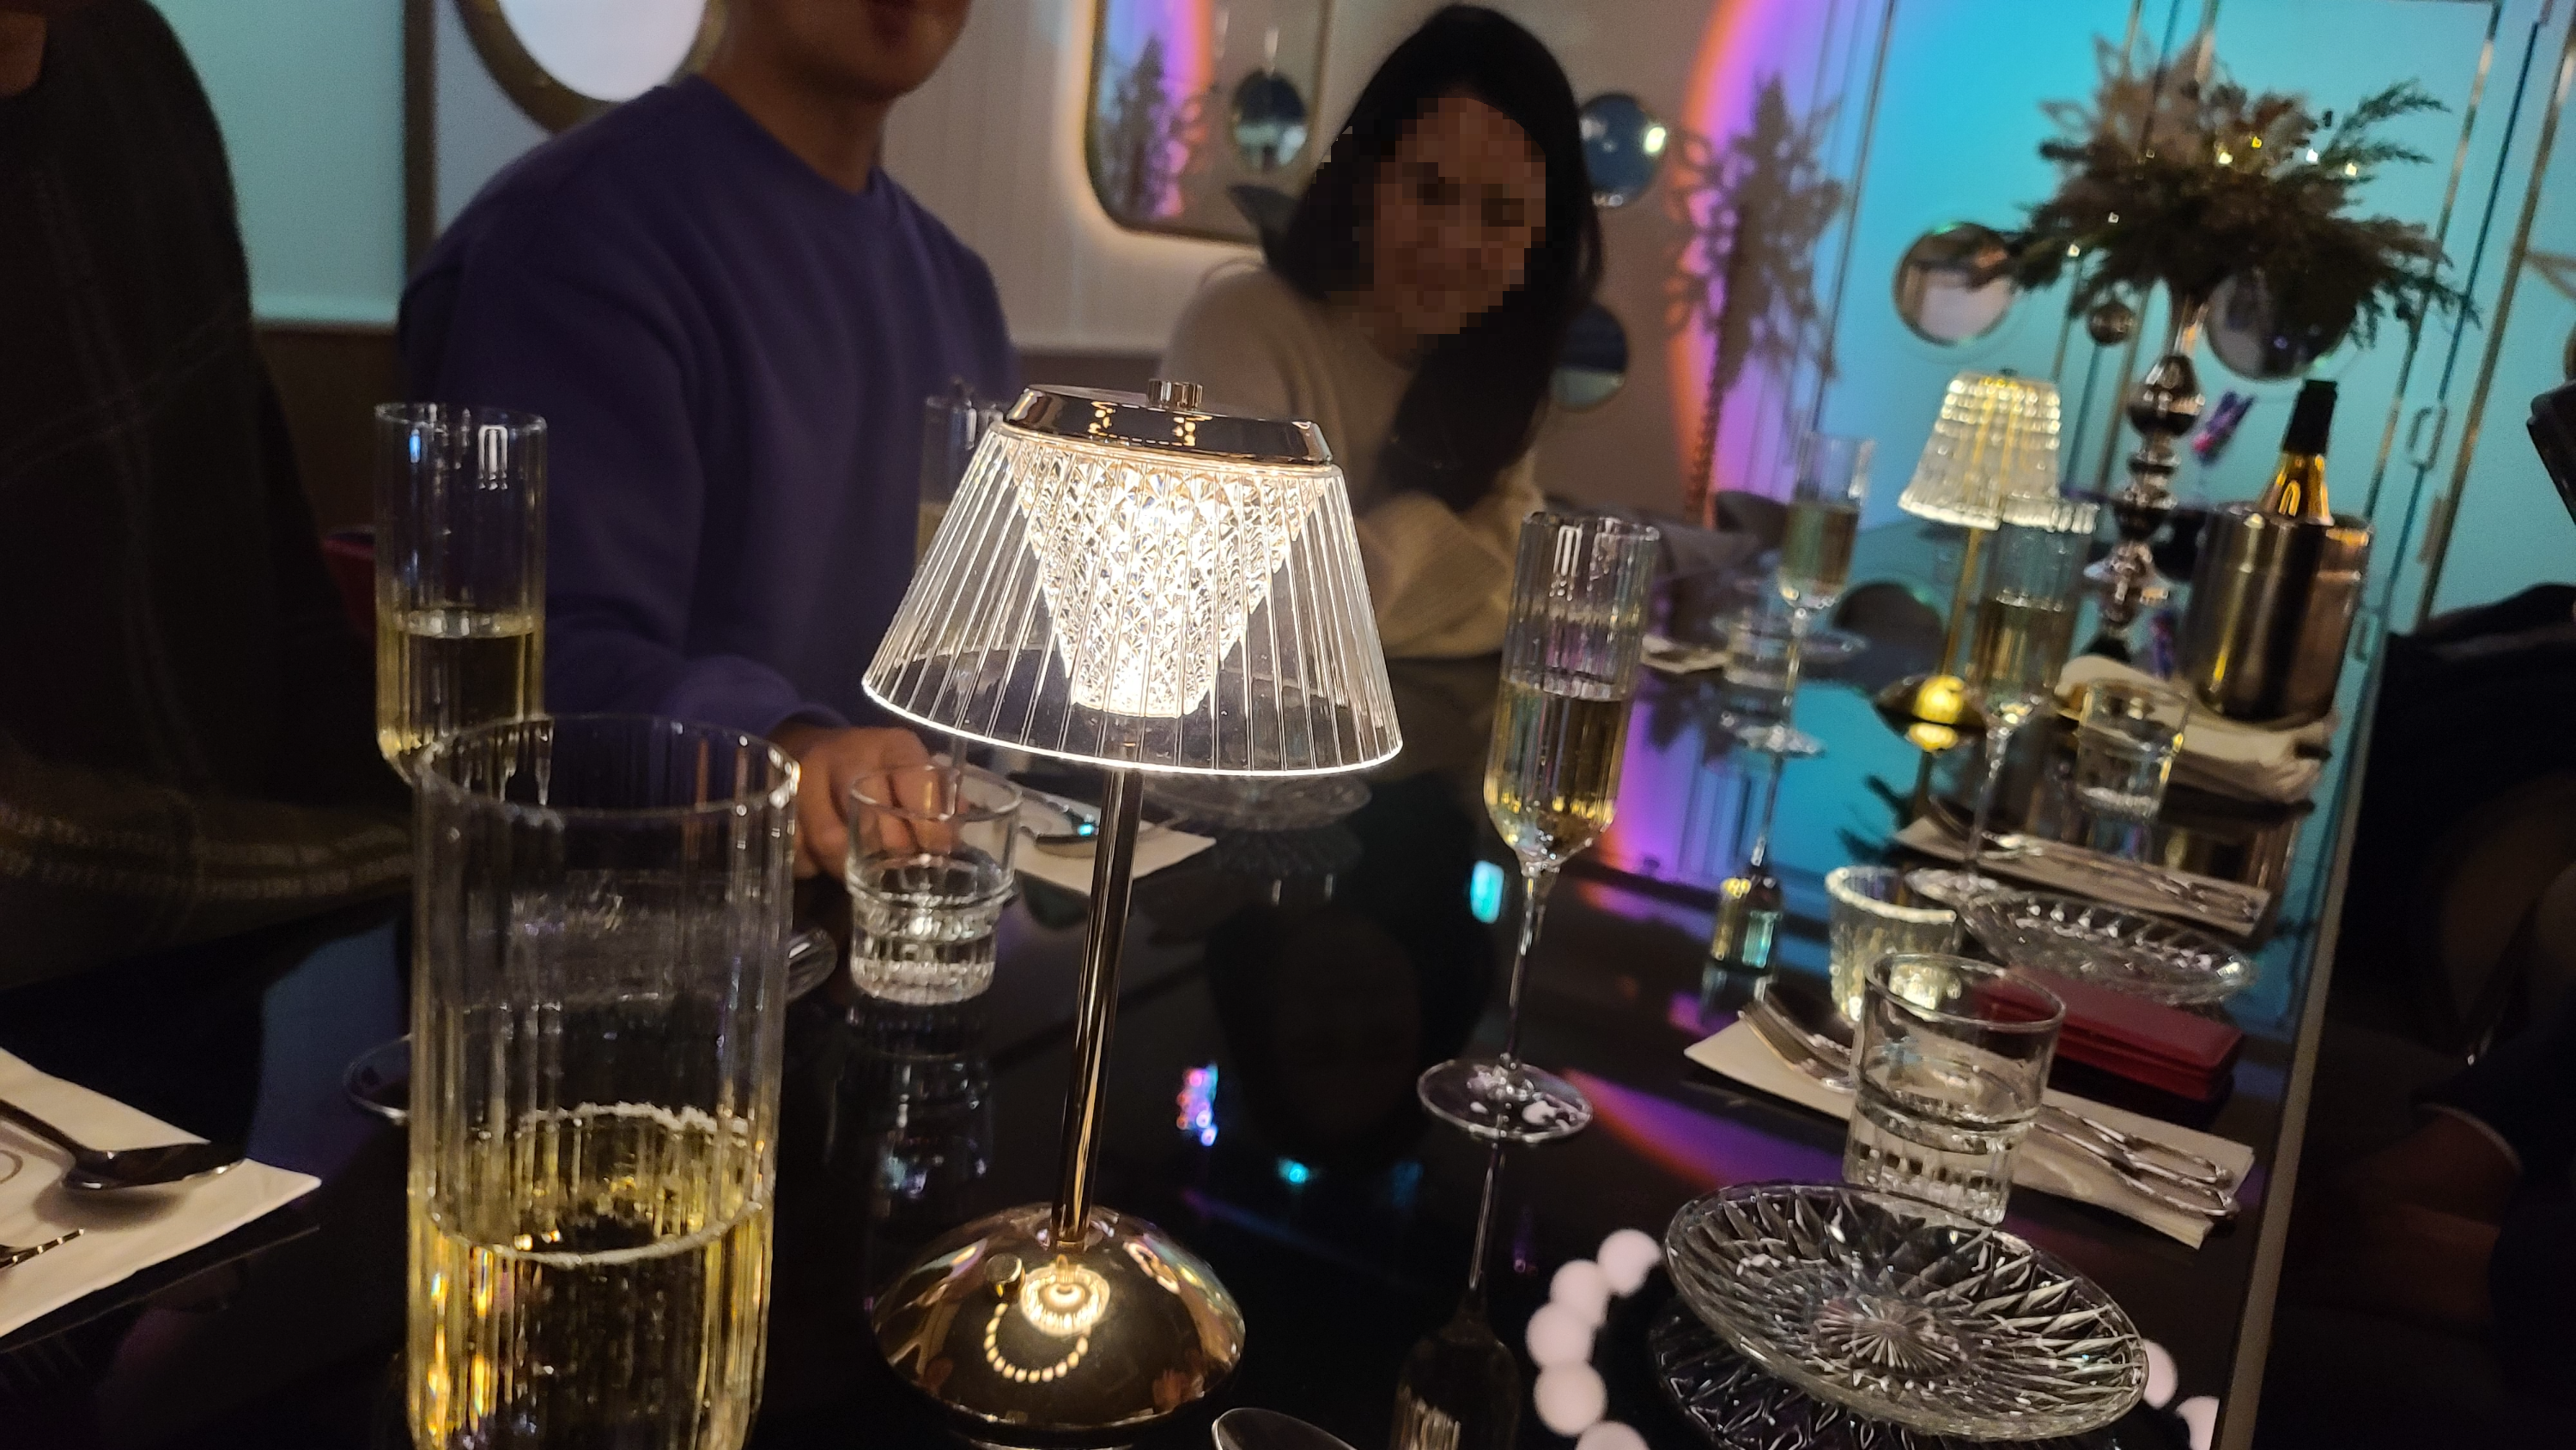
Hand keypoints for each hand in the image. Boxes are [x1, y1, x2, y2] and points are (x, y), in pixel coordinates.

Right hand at [770, 723, 931, 878]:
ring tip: (865, 879)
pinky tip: (825, 866)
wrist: (804, 748)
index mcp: (888, 746)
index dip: (930, 824)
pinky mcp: (773, 806)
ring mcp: (803, 779)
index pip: (917, 782)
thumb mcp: (906, 768)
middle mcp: (845, 756)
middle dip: (891, 854)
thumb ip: (935, 794)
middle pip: (871, 817)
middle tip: (902, 875)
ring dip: (851, 868)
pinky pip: (798, 851)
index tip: (938, 852)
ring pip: (831, 842)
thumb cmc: (869, 767)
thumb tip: (959, 822)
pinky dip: (813, 867)